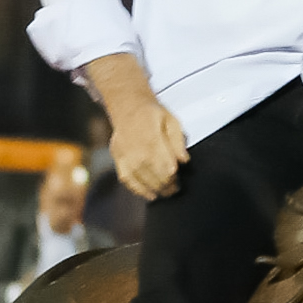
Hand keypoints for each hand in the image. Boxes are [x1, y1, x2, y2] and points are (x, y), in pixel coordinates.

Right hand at [85, 52, 188, 200]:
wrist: (127, 107)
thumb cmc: (152, 114)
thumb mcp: (171, 121)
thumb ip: (178, 142)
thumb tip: (184, 160)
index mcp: (152, 141)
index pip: (166, 168)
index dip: (175, 178)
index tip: (180, 179)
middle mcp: (137, 152)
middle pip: (156, 177)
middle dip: (168, 186)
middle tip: (176, 188)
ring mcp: (126, 158)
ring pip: (144, 182)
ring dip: (157, 190)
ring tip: (166, 192)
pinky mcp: (119, 161)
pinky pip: (128, 181)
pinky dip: (139, 190)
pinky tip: (150, 194)